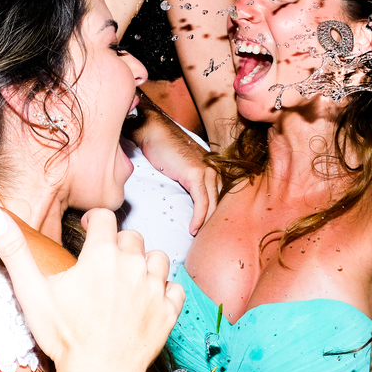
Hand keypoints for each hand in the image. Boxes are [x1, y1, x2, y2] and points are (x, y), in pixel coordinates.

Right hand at [0, 207, 184, 371]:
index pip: (105, 217)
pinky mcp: (168, 312)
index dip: (94, 220)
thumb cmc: (63, 337)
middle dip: (117, 243)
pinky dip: (164, 290)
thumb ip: (14, 249)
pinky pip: (174, 288)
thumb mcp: (31, 291)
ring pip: (157, 258)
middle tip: (103, 263)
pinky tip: (147, 299)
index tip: (89, 229)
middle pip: (132, 237)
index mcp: (101, 254)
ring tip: (126, 278)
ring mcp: (153, 288)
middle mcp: (132, 265)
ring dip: (143, 263)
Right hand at [129, 94, 220, 233]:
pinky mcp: (196, 174)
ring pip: (213, 204)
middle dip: (214, 223)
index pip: (219, 196)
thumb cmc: (160, 146)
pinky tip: (192, 229)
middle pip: (220, 202)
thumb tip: (182, 198)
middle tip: (206, 242)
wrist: (151, 129)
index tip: (207, 233)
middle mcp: (213, 168)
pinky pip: (202, 202)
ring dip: (207, 224)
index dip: (215, 215)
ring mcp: (206, 170)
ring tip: (199, 239)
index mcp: (210, 167)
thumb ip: (185, 179)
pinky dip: (199, 218)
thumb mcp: (178, 166)